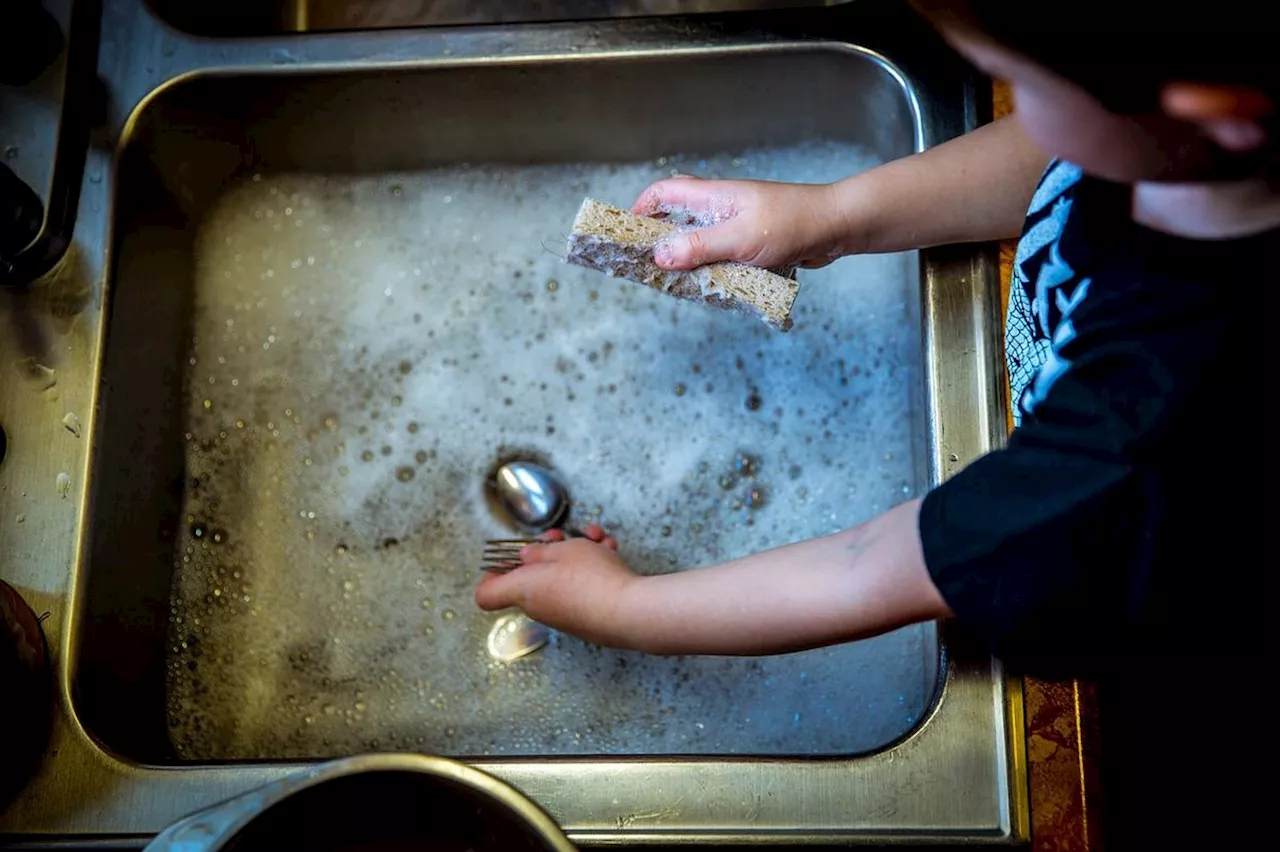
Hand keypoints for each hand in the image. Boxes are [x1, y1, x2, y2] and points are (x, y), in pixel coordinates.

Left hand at [475, 525, 641, 647]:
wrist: (628, 611)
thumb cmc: (591, 578)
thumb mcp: (563, 550)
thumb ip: (541, 551)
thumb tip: (526, 558)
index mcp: (523, 590)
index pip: (486, 594)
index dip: (490, 574)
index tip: (506, 557)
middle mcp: (539, 606)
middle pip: (531, 577)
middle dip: (548, 551)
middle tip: (561, 536)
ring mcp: (564, 615)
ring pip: (562, 577)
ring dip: (577, 554)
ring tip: (596, 538)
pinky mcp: (586, 617)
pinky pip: (581, 588)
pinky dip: (593, 569)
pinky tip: (610, 551)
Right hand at [632, 175, 853, 270]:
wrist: (836, 227)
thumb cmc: (792, 224)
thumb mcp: (740, 239)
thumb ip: (699, 247)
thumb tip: (659, 255)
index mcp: (714, 197)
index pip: (665, 192)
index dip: (642, 208)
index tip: (626, 233)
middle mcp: (721, 208)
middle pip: (677, 218)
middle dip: (659, 239)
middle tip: (646, 266)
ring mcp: (736, 225)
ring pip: (699, 241)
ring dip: (687, 260)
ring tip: (674, 283)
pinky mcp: (750, 244)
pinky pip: (720, 256)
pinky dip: (711, 270)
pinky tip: (709, 287)